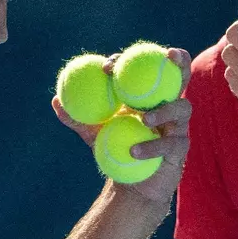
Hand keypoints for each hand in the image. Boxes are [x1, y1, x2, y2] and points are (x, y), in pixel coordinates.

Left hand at [52, 47, 192, 209]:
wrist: (131, 183)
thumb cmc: (113, 151)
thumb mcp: (93, 133)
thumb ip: (77, 118)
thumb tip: (55, 100)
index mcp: (147, 95)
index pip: (141, 69)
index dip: (126, 61)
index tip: (106, 68)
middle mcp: (167, 104)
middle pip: (179, 75)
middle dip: (179, 59)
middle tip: (166, 54)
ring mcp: (178, 124)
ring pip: (181, 107)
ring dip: (164, 110)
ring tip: (144, 119)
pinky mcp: (181, 147)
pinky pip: (171, 143)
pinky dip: (152, 147)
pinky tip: (134, 151)